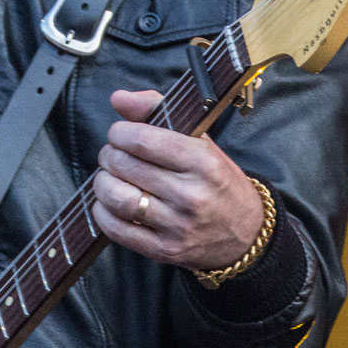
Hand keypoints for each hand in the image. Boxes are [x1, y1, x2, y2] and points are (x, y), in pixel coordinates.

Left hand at [91, 88, 264, 272]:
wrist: (245, 234)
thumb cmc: (217, 181)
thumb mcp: (200, 141)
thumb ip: (158, 111)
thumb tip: (117, 97)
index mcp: (203, 162)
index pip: (142, 140)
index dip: (119, 133)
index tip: (119, 134)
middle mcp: (191, 194)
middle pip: (125, 166)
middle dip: (109, 155)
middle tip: (113, 155)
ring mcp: (177, 225)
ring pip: (116, 198)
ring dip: (103, 183)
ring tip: (110, 178)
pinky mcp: (164, 250)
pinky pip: (116, 229)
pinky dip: (103, 212)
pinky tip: (110, 203)